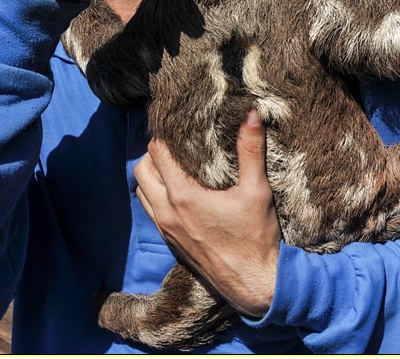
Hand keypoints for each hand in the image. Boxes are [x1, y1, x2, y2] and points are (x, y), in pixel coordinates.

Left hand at [134, 110, 280, 317]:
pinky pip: (150, 211)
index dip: (165, 135)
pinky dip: (155, 196)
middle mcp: (167, 212)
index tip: (179, 126)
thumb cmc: (256, 238)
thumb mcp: (257, 190)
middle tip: (175, 145)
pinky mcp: (171, 242)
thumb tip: (252, 114)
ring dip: (151, 176)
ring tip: (174, 166)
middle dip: (154, 153)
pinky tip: (178, 193)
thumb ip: (251, 150)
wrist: (255, 285)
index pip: (157, 153)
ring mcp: (166, 230)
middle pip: (142, 170)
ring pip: (142, 192)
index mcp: (183, 196)